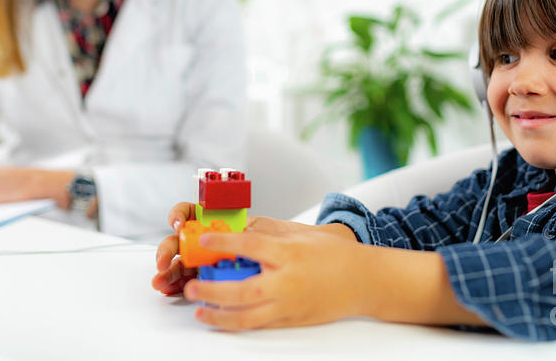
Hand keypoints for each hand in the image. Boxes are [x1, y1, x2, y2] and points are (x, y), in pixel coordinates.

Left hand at [182, 229, 368, 329]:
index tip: (205, 239)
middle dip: (211, 290)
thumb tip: (242, 231)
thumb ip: (272, 234)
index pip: (249, 246)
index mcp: (289, 254)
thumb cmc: (335, 255)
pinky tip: (223, 320)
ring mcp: (289, 305)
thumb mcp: (303, 235)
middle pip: (241, 289)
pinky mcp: (292, 320)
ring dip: (219, 315)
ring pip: (247, 316)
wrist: (364, 281)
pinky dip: (238, 323)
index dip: (224, 242)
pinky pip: (260, 324)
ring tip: (199, 311)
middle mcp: (287, 282)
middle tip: (191, 286)